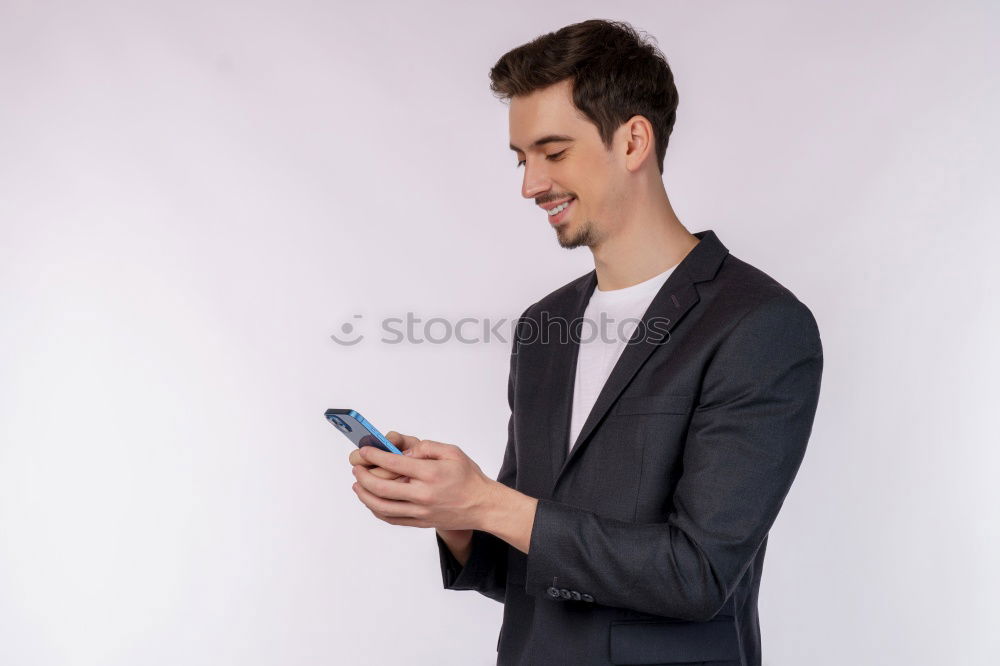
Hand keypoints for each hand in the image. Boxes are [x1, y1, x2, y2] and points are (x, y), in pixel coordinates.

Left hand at [349, 437, 497, 531]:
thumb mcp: (452, 452)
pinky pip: (391, 519)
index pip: (394, 464)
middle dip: (363, 476)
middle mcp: (423, 495)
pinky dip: (376, 510)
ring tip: (357, 485)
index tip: (366, 450)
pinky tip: (371, 501)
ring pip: (382, 507)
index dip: (375, 455)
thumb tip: (404, 453)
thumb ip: (427, 448)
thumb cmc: (468, 477)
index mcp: (431, 474)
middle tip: (357, 468)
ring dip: (364, 496)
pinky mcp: (420, 522)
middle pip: (382, 488)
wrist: (482, 506)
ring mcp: (420, 512)